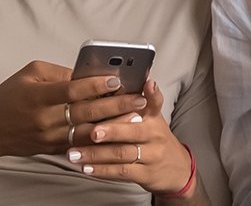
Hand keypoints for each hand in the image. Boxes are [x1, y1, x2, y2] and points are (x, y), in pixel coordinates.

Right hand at [0, 60, 148, 161]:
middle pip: (86, 113)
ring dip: (114, 125)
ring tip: (135, 117)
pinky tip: (117, 132)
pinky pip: (81, 144)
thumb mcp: (28, 74)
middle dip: (115, 106)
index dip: (96, 85)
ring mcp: (50, 137)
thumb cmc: (8, 97)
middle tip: (138, 99)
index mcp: (38, 96)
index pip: (72, 90)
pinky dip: (100, 138)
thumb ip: (57, 72)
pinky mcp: (53, 149)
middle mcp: (45, 119)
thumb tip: (85, 74)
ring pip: (88, 132)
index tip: (117, 80)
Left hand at [69, 79, 195, 196]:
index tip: (147, 83)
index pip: (154, 102)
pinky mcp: (144, 173)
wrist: (176, 169)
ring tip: (74, 153)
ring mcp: (150, 155)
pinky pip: (121, 172)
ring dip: (96, 154)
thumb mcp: (152, 118)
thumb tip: (128, 77)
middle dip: (111, 131)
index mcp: (154, 117)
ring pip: (121, 153)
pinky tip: (86, 168)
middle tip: (92, 131)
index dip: (151, 93)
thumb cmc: (155, 139)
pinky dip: (102, 170)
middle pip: (133, 131)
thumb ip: (138, 101)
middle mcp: (154, 134)